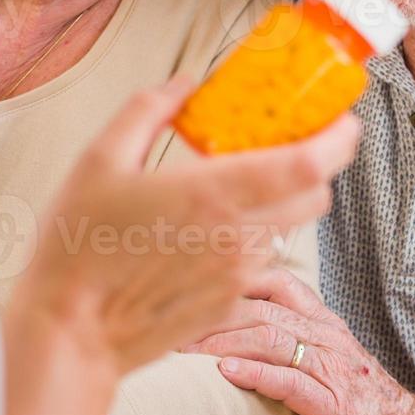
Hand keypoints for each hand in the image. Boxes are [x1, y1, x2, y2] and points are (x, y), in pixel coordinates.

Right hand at [21, 77, 361, 379]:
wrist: (72, 332)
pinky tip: (208, 230)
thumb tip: (186, 82)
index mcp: (211, 195)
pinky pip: (260, 257)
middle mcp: (237, 237)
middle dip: (317, 164)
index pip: (308, 165)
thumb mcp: (100, 159)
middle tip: (294, 141)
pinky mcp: (231, 301)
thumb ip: (148, 109)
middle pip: (315, 195)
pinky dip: (251, 235)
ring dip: (281, 200)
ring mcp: (238, 274)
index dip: (337, 139)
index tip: (342, 119)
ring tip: (240, 184)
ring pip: (288, 225)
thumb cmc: (79, 246)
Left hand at [185, 267, 414, 414]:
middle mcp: (328, 339)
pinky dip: (254, 373)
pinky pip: (288, 380)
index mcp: (327, 326)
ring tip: (186, 344)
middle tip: (172, 319)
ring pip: (270, 338)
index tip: (197, 284)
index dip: (236, 279)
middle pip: (262, 310)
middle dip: (213, 313)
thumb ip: (299, 344)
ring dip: (222, 340)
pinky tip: (227, 371)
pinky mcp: (331, 403)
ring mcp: (331, 369)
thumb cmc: (369, 409)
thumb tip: (250, 337)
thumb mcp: (333, 364)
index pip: (279, 283)